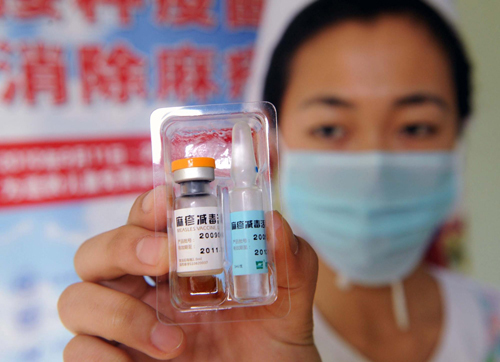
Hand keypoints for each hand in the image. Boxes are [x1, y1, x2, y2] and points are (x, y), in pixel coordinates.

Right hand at [58, 187, 319, 360]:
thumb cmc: (273, 342)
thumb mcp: (290, 298)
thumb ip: (290, 259)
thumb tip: (272, 223)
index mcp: (179, 264)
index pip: (144, 221)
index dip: (148, 206)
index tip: (169, 204)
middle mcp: (145, 289)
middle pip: (97, 252)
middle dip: (123, 247)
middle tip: (164, 258)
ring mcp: (126, 327)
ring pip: (78, 298)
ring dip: (119, 312)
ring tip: (173, 341)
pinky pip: (78, 350)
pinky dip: (101, 355)